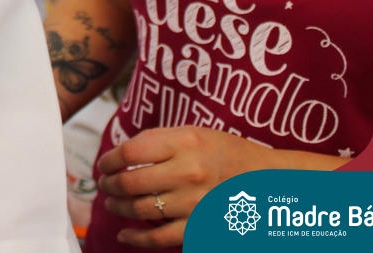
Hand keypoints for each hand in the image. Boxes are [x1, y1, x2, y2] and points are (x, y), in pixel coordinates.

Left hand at [96, 127, 281, 247]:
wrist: (269, 181)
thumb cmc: (227, 153)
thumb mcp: (194, 133)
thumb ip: (157, 140)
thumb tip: (120, 153)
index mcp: (185, 143)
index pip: (130, 152)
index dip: (109, 160)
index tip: (103, 164)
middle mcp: (189, 172)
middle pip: (131, 182)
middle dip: (110, 185)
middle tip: (105, 184)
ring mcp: (195, 203)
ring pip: (141, 210)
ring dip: (119, 207)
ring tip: (112, 203)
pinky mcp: (200, 227)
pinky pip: (159, 238)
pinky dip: (136, 238)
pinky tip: (124, 234)